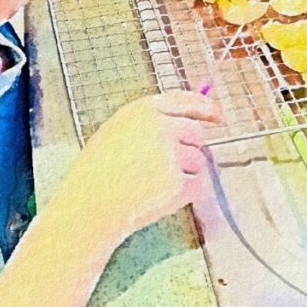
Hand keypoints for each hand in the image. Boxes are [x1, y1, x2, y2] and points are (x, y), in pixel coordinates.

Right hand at [52, 90, 222, 246]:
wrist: (88, 205)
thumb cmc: (97, 173)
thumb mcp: (117, 132)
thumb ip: (151, 122)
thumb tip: (188, 120)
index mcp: (143, 110)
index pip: (186, 101)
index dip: (206, 108)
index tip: (218, 117)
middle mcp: (161, 127)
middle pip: (197, 133)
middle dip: (190, 149)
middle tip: (173, 168)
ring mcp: (171, 154)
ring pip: (199, 161)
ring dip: (186, 173)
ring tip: (154, 185)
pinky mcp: (179, 182)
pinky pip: (198, 185)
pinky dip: (185, 194)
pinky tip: (160, 198)